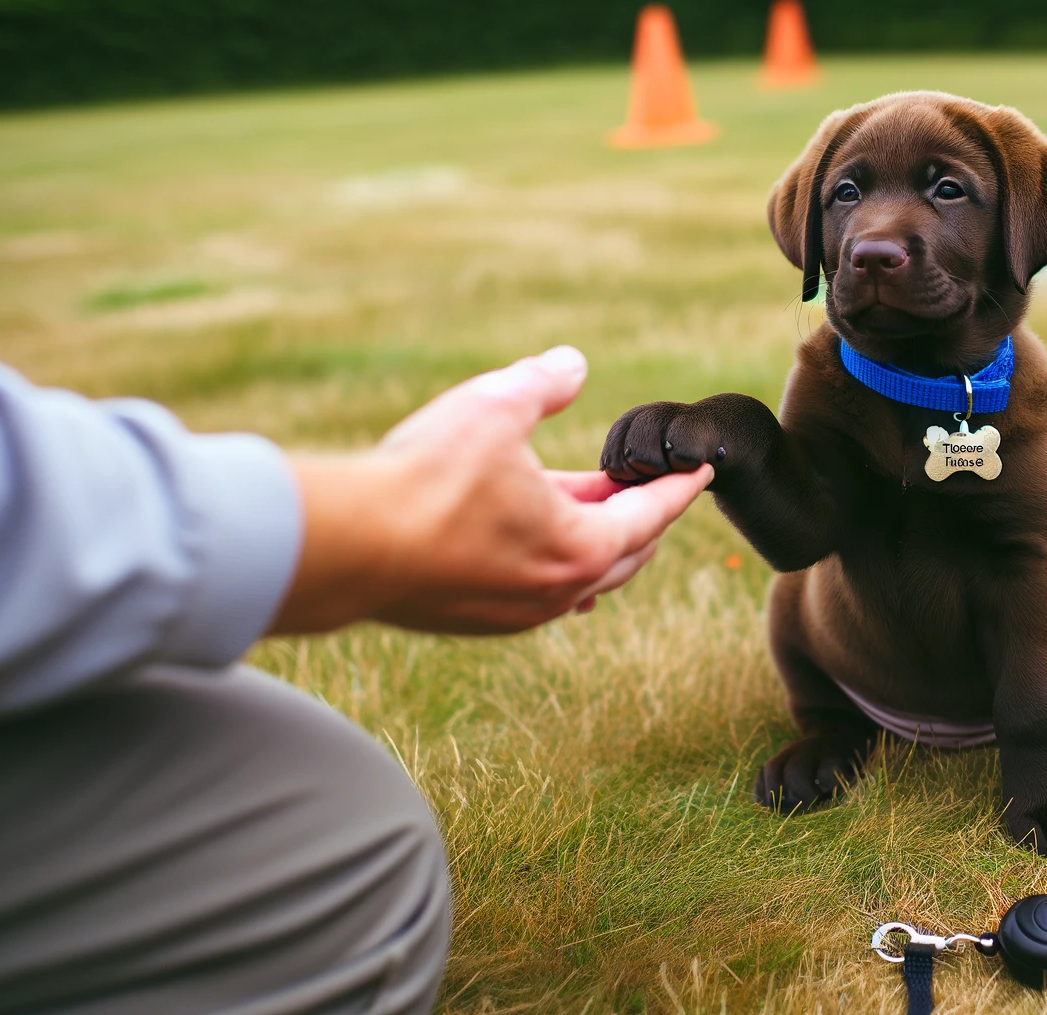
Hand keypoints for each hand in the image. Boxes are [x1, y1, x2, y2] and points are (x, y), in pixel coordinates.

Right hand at [271, 346, 712, 634]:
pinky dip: (548, 557)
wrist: (346, 546)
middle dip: (639, 514)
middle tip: (641, 481)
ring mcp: (516, 613)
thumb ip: (543, 382)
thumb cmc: (426, 478)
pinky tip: (531, 534)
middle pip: (625, 553)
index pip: (652, 515)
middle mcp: (558, 591)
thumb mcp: (495, 406)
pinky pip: (534, 588)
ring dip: (588, 536)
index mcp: (583, 548)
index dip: (679, 487)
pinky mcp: (474, 619)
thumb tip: (572, 363)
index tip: (700, 472)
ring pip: (577, 574)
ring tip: (585, 499)